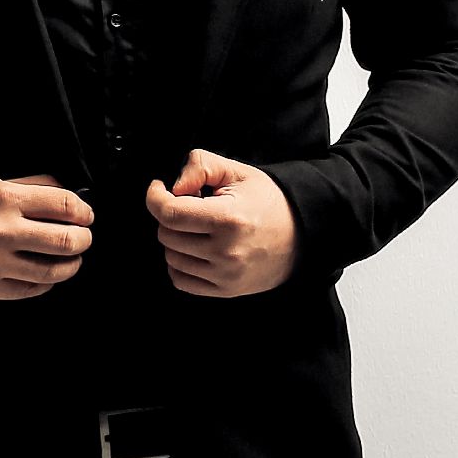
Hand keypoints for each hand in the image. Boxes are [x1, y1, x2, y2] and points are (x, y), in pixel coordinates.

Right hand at [0, 174, 93, 299]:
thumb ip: (33, 186)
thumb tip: (70, 196)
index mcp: (6, 199)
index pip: (63, 204)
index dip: (83, 210)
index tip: (86, 214)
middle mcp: (2, 231)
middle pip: (64, 240)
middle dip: (83, 239)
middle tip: (83, 237)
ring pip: (52, 271)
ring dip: (71, 264)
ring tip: (72, 258)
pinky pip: (31, 290)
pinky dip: (47, 283)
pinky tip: (48, 274)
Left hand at [145, 149, 297, 297]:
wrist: (302, 233)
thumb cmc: (268, 200)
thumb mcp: (237, 171)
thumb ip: (201, 166)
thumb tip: (173, 187)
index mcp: (228, 219)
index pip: (170, 213)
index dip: (155, 197)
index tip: (159, 187)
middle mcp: (226, 252)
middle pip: (167, 235)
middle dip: (169, 214)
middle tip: (188, 204)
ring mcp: (226, 276)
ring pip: (171, 258)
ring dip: (174, 238)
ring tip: (195, 225)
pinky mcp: (226, 291)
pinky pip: (181, 281)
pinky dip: (179, 264)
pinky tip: (193, 247)